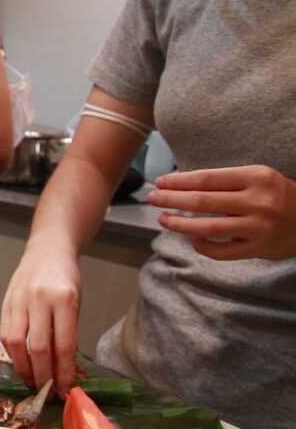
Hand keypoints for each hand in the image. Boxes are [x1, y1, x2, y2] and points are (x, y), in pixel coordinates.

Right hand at [0, 246, 81, 398]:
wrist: (46, 250)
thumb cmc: (66, 278)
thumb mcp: (76, 303)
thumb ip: (67, 332)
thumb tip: (62, 370)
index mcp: (65, 299)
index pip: (64, 345)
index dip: (64, 372)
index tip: (65, 390)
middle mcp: (39, 299)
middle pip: (38, 348)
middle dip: (43, 375)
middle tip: (47, 392)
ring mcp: (19, 300)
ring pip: (17, 343)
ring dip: (24, 368)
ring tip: (32, 381)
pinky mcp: (5, 302)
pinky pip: (6, 334)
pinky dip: (13, 354)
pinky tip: (20, 362)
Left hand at [148, 165, 295, 259]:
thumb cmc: (276, 195)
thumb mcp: (257, 178)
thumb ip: (225, 181)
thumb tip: (180, 185)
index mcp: (256, 177)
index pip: (207, 179)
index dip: (178, 181)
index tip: (160, 182)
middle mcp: (258, 201)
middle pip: (202, 201)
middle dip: (171, 199)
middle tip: (153, 198)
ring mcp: (258, 227)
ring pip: (207, 228)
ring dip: (179, 223)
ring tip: (163, 219)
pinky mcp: (258, 248)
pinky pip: (220, 251)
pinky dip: (201, 244)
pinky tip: (191, 237)